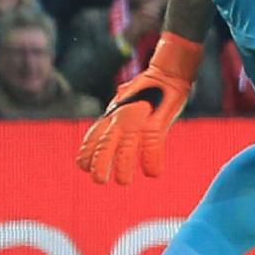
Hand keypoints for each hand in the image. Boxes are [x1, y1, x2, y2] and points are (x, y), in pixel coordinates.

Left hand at [76, 32, 204, 184]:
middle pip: (103, 148)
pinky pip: (152, 148)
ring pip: (124, 152)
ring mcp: (137, 121)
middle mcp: (120, 119)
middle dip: (99, 168)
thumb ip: (121, 104)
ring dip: (123, 170)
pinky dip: (152, 163)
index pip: (92, 139)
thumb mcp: (128, 96)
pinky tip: (154, 172)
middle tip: (100, 181)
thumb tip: (120, 97)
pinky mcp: (156, 123)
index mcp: (112, 115)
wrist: (169, 72)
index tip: (85, 168)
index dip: (86, 156)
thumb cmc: (151, 85)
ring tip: (124, 181)